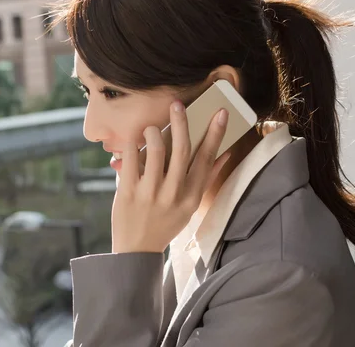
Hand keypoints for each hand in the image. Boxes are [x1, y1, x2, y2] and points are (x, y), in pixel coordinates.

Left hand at [111, 101, 230, 253]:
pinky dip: (132, 145)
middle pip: (182, 151)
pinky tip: (133, 139)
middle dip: (182, 123)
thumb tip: (226, 153)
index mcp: (191, 197)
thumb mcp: (189, 206)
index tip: (221, 113)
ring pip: (156, 151)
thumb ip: (204, 179)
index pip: (207, 160)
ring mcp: (150, 194)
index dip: (216, 135)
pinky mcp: (128, 192)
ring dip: (154, 132)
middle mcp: (174, 195)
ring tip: (151, 128)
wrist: (136, 249)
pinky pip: (130, 160)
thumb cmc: (165, 223)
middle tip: (178, 104)